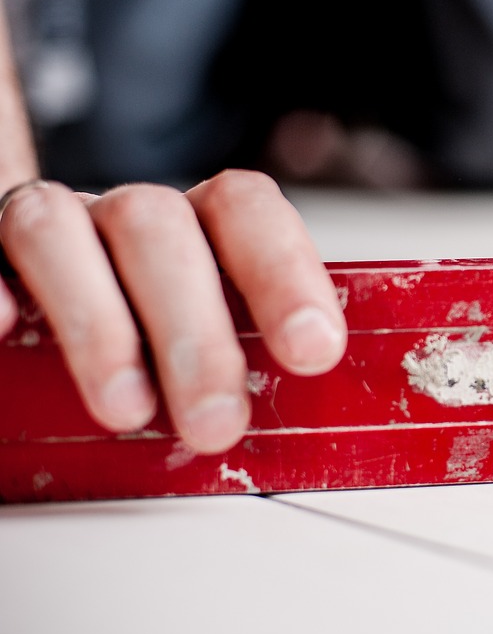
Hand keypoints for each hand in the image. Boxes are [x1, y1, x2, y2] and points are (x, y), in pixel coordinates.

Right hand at [0, 170, 347, 452]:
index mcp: (200, 224)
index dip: (284, 272)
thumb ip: (259, 354)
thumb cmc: (161, 331)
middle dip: (196, 331)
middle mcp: (127, 216)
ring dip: (98, 325)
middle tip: (218, 423)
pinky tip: (1, 329)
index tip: (314, 350)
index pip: (248, 211)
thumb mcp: (224, 338)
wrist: (55, 293)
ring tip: (127, 409)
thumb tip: (320, 403)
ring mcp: (52, 230)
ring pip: (58, 230)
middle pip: (160, 228)